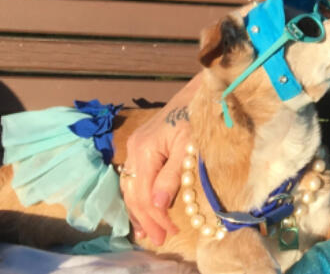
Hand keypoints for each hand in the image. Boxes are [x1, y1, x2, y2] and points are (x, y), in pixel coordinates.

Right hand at [121, 81, 198, 244]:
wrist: (199, 90)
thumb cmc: (197, 116)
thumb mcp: (189, 146)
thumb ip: (172, 175)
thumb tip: (157, 204)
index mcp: (144, 150)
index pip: (145, 193)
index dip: (156, 216)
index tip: (170, 233)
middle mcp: (134, 149)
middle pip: (134, 193)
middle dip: (146, 218)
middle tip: (159, 239)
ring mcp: (135, 147)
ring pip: (130, 186)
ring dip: (139, 210)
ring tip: (148, 232)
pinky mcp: (142, 146)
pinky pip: (134, 177)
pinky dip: (138, 196)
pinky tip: (143, 209)